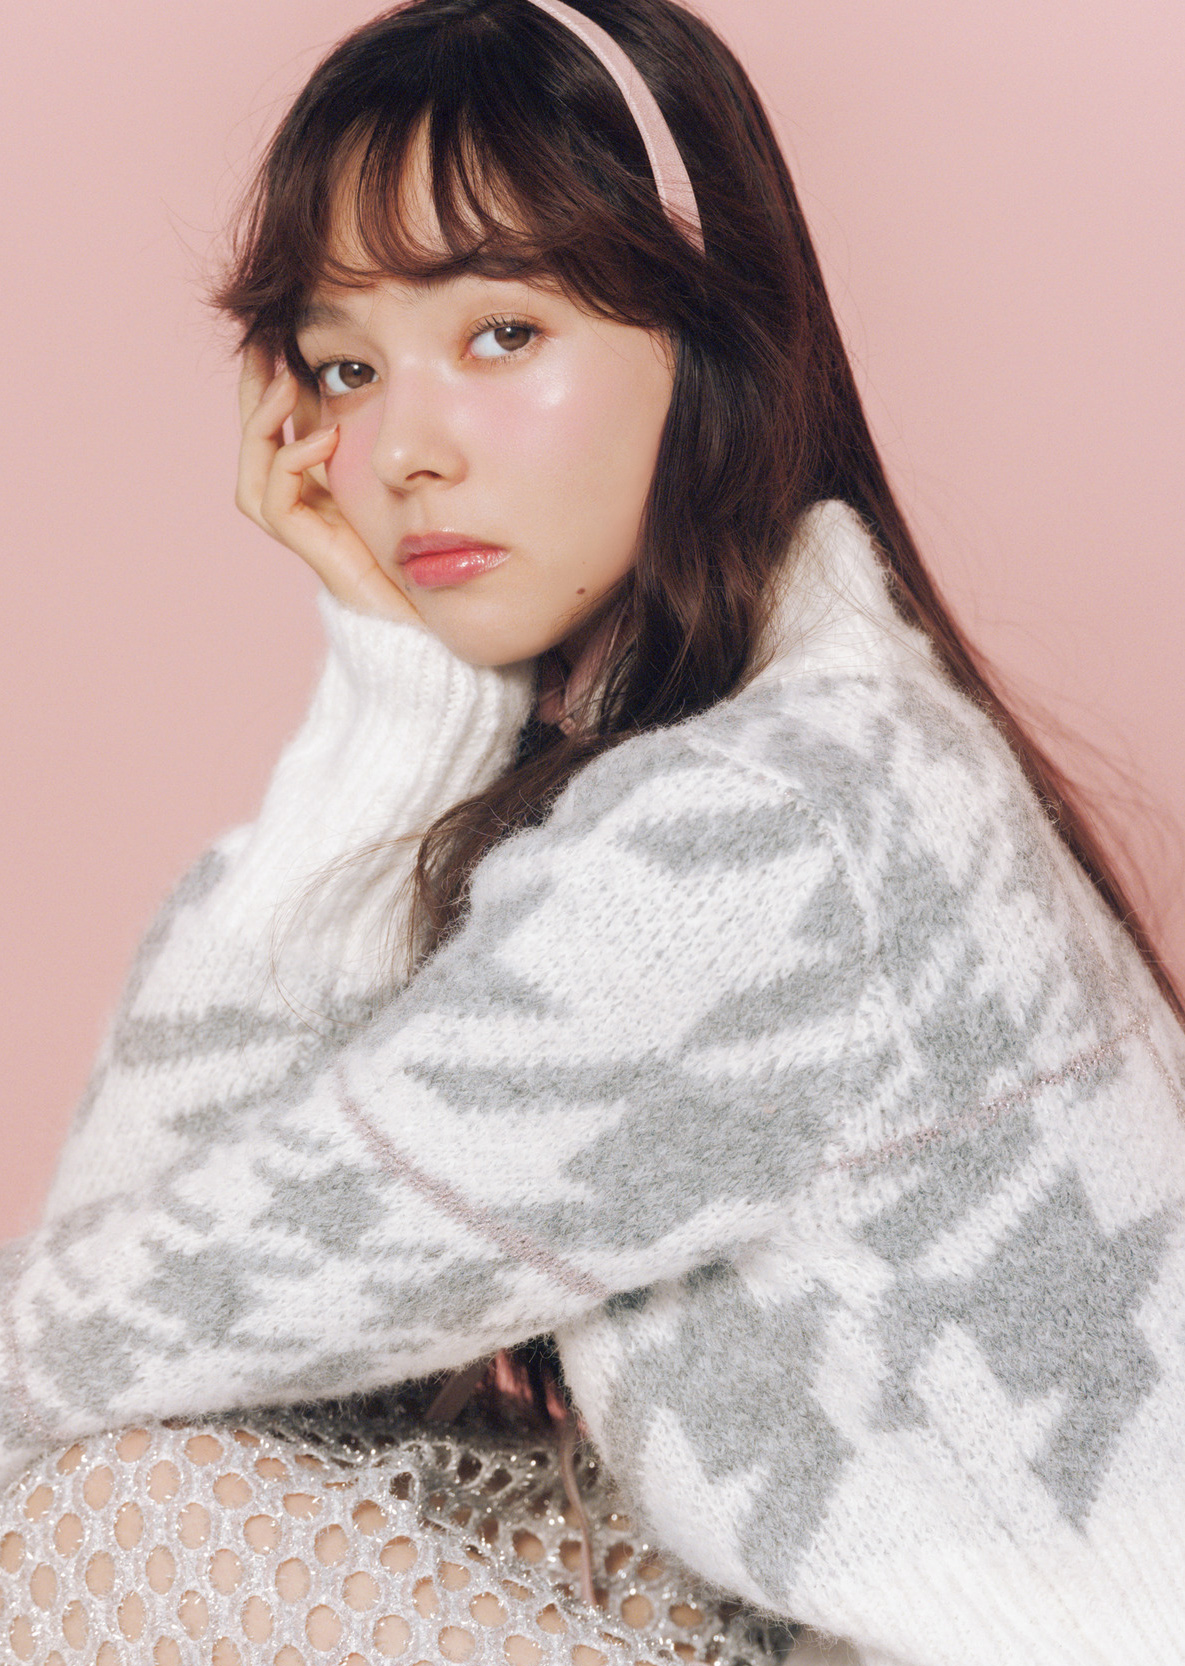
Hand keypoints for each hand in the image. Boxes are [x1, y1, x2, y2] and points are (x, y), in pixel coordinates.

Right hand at [235, 342, 419, 623]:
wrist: (437, 620)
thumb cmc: (434, 555)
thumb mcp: (414, 481)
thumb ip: (394, 442)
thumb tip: (393, 381)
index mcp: (327, 489)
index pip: (285, 432)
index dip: (275, 386)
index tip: (281, 337)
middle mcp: (310, 509)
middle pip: (257, 448)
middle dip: (254, 395)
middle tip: (260, 343)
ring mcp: (309, 532)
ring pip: (254, 476)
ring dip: (263, 426)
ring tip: (284, 382)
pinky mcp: (316, 551)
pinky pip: (278, 503)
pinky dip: (291, 464)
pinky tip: (322, 436)